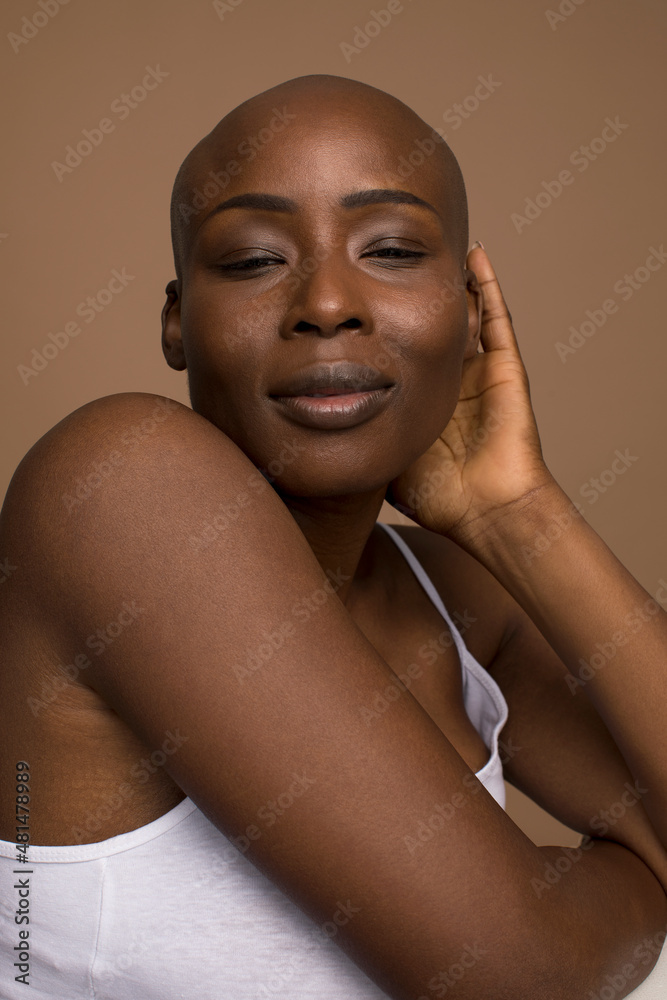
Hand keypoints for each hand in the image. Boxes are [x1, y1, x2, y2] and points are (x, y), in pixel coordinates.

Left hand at [385, 244, 556, 543]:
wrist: (485, 510)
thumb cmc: (437, 496)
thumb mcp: (384, 456)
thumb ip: (359, 440)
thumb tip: (313, 431)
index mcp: (427, 398)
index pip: (403, 350)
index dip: (387, 326)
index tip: (361, 300)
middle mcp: (455, 381)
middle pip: (431, 325)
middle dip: (414, 294)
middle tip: (389, 260)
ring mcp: (482, 372)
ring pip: (463, 314)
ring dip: (451, 282)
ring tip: (432, 245)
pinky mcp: (507, 368)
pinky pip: (498, 318)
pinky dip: (488, 284)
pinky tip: (474, 255)